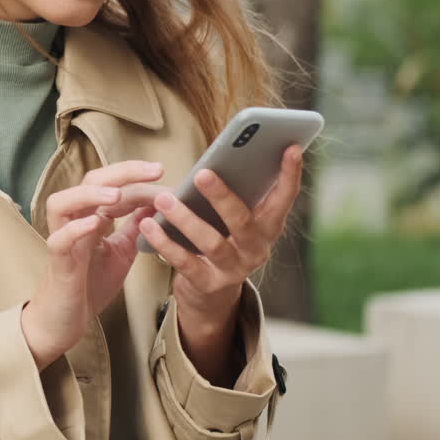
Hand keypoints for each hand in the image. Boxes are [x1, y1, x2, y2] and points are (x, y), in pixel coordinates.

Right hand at [21, 161, 168, 369]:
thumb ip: (135, 226)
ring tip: (116, 194)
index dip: (136, 175)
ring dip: (89, 194)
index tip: (163, 173)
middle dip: (122, 172)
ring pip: (61, 203)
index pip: (110, 182)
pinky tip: (96, 223)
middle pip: (88, 181)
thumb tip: (156, 201)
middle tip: (154, 171)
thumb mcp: (122, 251)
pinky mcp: (57, 263)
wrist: (65, 321)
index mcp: (91, 215)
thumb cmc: (89, 284)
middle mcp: (73, 221)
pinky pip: (59, 240)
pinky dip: (75, 229)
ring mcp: (62, 240)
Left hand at [137, 145, 304, 381]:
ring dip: (186, 219)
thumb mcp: (233, 218)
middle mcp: (256, 249)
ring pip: (212, 243)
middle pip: (243, 221)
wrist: (210, 293)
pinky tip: (149, 226)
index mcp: (267, 227)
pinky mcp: (208, 284)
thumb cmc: (221, 238)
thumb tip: (227, 154)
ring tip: (164, 200)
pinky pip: (185, 262)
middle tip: (202, 173)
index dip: (290, 174)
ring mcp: (234, 269)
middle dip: (223, 196)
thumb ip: (235, 192)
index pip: (284, 198)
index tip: (291, 146)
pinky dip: (166, 243)